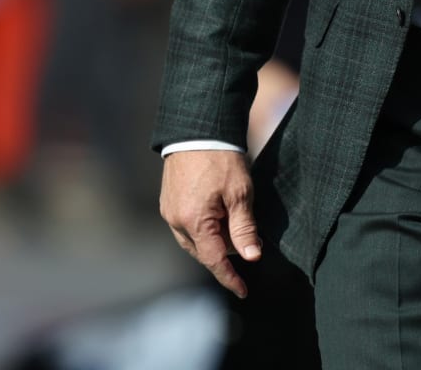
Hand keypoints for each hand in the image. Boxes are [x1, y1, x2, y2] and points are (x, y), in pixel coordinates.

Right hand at [161, 149, 261, 297]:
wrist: (198, 129)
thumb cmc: (221, 159)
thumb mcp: (240, 193)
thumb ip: (244, 228)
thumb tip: (251, 257)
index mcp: (194, 221)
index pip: (214, 260)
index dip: (230, 277)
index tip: (243, 291)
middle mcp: (176, 221)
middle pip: (203, 252)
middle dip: (225, 254)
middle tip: (249, 243)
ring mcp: (169, 212)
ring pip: (193, 241)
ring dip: (214, 241)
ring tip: (235, 227)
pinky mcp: (168, 202)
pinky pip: (186, 227)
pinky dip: (203, 229)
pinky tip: (218, 217)